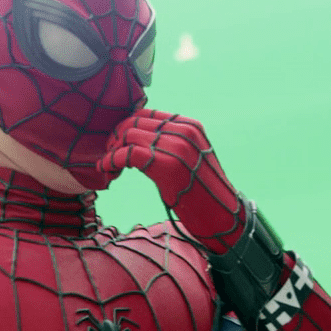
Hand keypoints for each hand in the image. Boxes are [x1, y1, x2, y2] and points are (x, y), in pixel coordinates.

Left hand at [98, 109, 246, 254]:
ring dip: (112, 150)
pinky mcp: (165, 165)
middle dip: (116, 137)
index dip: (126, 127)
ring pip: (128, 135)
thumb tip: (137, 139)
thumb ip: (171, 144)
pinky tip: (107, 170)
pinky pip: (127, 153)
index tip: (118, 143)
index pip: (147, 114)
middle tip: (110, 155)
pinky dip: (111, 160)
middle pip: (134, 122)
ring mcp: (175, 146)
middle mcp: (184, 131)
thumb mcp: (191, 159)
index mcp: (190, 126)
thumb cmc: (203, 193)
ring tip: (109, 166)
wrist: (223, 216)